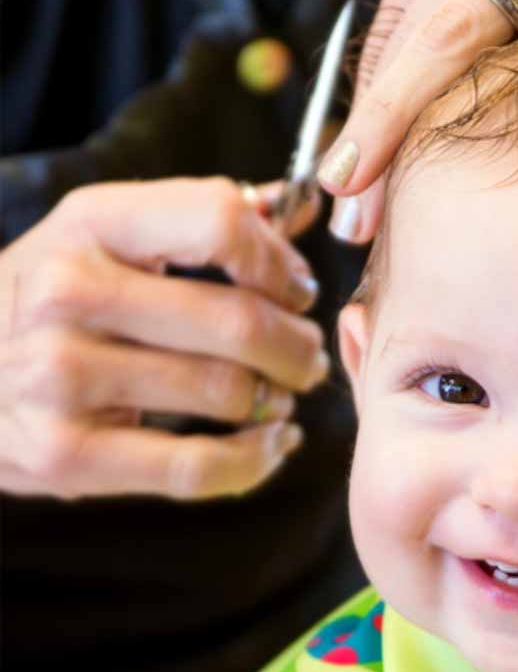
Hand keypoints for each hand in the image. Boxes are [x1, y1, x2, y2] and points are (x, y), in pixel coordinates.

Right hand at [0, 178, 327, 499]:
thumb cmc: (59, 298)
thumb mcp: (113, 234)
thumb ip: (207, 217)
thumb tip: (305, 203)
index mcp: (90, 223)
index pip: (219, 220)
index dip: (280, 262)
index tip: (296, 290)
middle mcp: (65, 293)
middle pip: (239, 319)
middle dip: (298, 345)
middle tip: (306, 356)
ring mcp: (57, 376)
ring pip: (227, 392)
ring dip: (279, 399)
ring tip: (280, 394)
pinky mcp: (64, 453)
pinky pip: (196, 468)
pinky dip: (255, 460)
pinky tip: (272, 443)